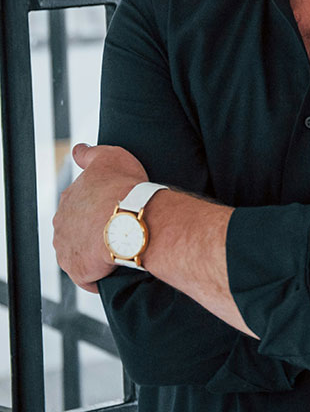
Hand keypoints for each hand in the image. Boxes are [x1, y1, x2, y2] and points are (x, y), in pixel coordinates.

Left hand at [53, 143, 147, 292]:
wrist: (131, 219)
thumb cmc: (123, 187)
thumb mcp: (109, 157)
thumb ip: (90, 154)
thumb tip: (78, 150)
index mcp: (68, 199)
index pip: (77, 204)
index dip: (97, 206)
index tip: (113, 207)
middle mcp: (61, 225)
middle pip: (76, 229)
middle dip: (93, 230)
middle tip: (118, 227)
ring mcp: (67, 249)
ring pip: (79, 253)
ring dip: (95, 253)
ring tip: (118, 249)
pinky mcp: (78, 271)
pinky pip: (88, 277)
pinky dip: (99, 275)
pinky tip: (115, 268)